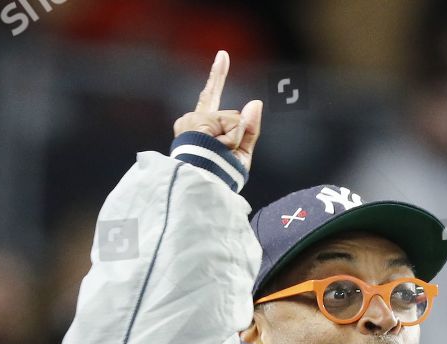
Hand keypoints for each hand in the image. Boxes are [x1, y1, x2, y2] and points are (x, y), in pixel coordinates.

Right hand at [173, 50, 262, 173]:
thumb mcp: (240, 154)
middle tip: (221, 157)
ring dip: (234, 141)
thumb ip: (249, 130)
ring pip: (233, 121)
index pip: (211, 96)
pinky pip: (231, 124)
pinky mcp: (197, 120)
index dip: (217, 75)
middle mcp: (192, 119)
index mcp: (201, 127)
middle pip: (233, 118)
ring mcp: (193, 119)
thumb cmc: (219, 178)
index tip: (223, 54)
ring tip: (218, 155)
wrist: (203, 186)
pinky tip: (217, 148)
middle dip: (236, 138)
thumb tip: (255, 102)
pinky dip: (232, 139)